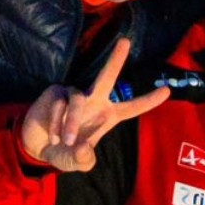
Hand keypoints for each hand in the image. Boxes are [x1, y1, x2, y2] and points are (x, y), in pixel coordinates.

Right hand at [19, 38, 168, 170]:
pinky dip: (56, 123)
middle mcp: (93, 100)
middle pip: (107, 76)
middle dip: (116, 59)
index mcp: (107, 115)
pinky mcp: (55, 94)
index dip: (148, 100)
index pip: (131, 107)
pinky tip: (52, 135)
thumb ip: (84, 159)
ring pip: (78, 100)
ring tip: (66, 140)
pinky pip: (59, 105)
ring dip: (72, 122)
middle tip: (125, 42)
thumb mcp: (78, 162)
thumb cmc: (66, 152)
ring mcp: (74, 94)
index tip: (167, 90)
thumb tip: (84, 146)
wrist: (37, 148)